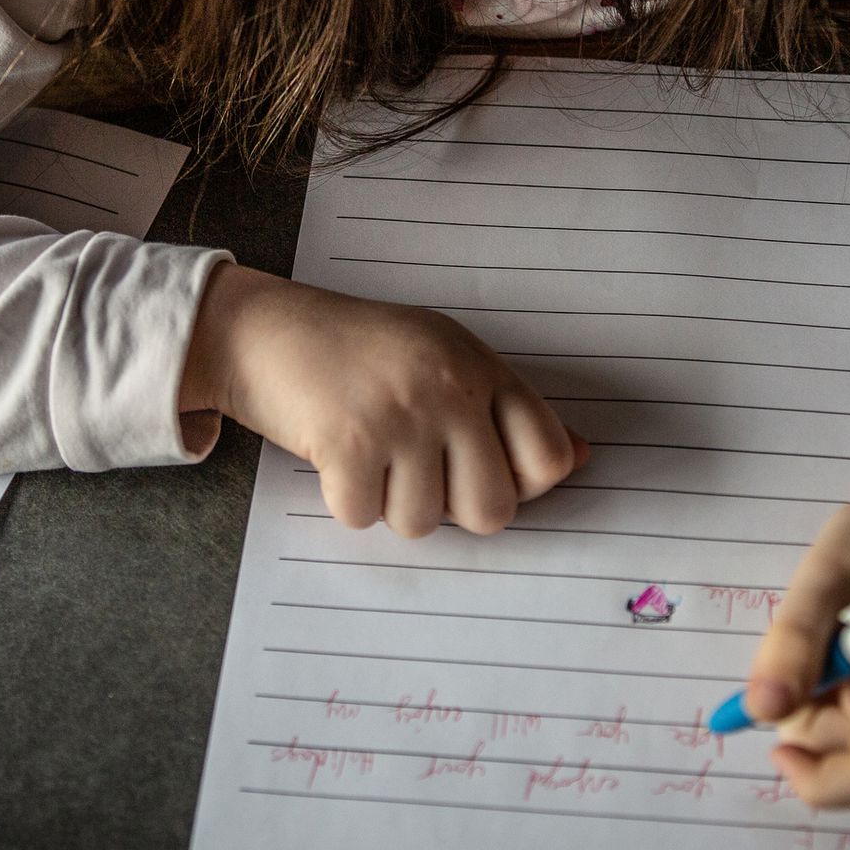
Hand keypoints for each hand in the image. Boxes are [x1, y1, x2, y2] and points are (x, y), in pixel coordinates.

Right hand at [179, 263, 587, 536]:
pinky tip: (336, 458)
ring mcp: (399, 417)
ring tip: (371, 457)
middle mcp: (449, 391)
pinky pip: (364, 517)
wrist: (268, 328)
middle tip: (418, 475)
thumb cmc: (361, 348)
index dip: (520, 483)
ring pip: (422, 522)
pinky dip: (345, 501)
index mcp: (481, 369)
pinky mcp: (347, 443)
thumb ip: (509, 410)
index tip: (480, 468)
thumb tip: (580, 459)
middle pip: (492, 510)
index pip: (549, 458)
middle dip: (454, 510)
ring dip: (390, 504)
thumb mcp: (446, 357)